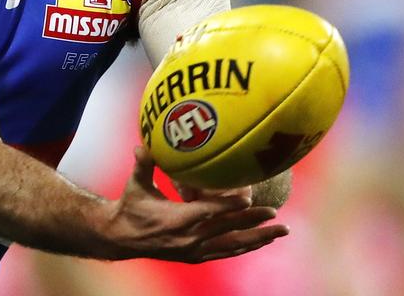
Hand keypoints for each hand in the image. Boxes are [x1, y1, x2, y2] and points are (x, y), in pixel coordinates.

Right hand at [102, 147, 288, 262]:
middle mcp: (189, 239)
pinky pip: (226, 252)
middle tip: (275, 213)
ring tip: (281, 231)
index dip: (229, 205)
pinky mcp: (196, 257)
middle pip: (227, 230)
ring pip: (233, 246)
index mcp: (176, 220)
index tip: (249, 196)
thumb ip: (143, 165)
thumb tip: (142, 145)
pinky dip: (246, 246)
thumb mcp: (135, 185)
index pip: (207, 212)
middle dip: (253, 222)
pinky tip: (261, 241)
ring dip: (258, 238)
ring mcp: (194, 251)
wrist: (122, 237)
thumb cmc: (130, 206)